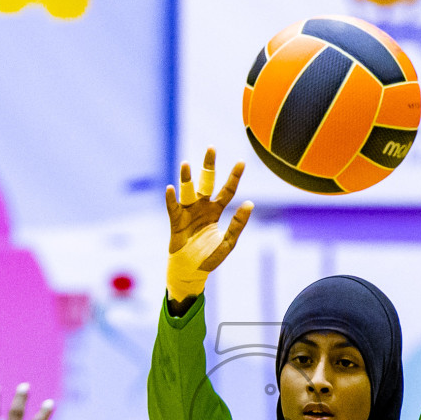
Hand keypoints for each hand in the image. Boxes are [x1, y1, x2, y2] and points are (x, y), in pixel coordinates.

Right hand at [164, 147, 253, 303]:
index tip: (241, 162)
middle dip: (208, 166)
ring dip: (186, 178)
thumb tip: (250, 203)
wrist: (192, 271)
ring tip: (185, 163)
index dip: (234, 176)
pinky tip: (170, 188)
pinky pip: (173, 208)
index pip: (227, 190)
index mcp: (216, 210)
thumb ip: (238, 223)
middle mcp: (202, 207)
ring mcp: (188, 213)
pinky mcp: (176, 222)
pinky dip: (171, 199)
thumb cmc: (210, 257)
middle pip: (206, 182)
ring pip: (188, 191)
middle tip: (211, 148)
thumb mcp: (228, 241)